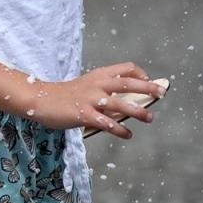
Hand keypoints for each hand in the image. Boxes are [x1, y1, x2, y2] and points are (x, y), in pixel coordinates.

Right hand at [27, 63, 162, 136]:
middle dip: (148, 88)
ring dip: (138, 112)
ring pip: (121, 105)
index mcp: (98, 75)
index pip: (126, 68)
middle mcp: (97, 85)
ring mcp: (91, 100)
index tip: (148, 82)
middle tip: (161, 94)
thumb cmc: (64, 95)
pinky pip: (107, 123)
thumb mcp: (86, 86)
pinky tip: (127, 134)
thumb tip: (126, 102)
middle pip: (129, 83)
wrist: (40, 100)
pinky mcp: (84, 115)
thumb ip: (105, 90)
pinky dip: (120, 130)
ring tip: (149, 118)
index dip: (141, 74)